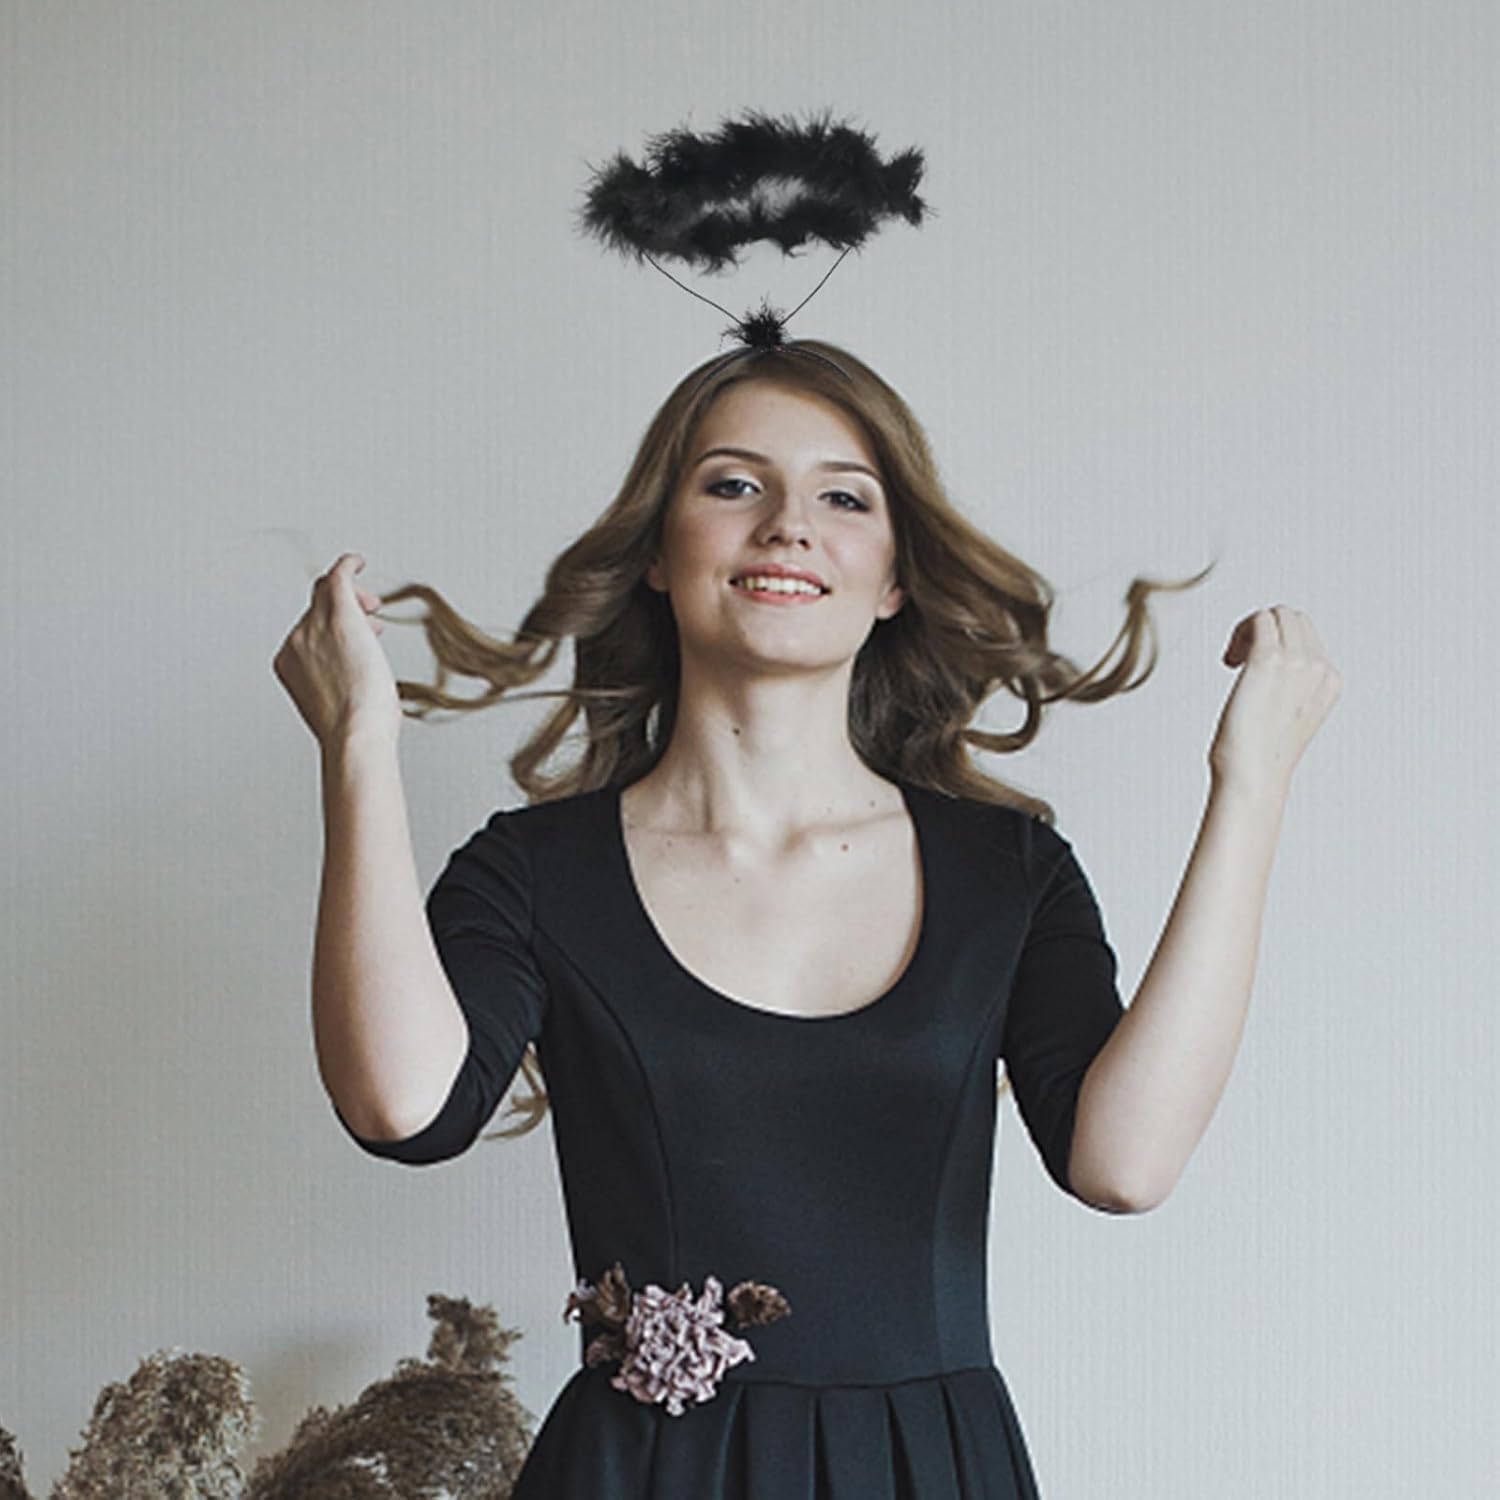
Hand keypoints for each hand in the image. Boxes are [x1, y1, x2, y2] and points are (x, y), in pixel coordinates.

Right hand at [272, 552, 400, 746]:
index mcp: (288, 663)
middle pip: (317, 607)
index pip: (308, 629)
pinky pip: (338, 577)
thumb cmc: (354, 729)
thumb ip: (338, 679)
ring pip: (329, 593)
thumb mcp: (338, 703)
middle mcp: (296, 640)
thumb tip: (356, 670)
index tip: (359, 633)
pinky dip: (348, 565)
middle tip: (371, 613)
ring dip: (353, 595)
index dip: (332, 627)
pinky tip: (358, 561)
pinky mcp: (340, 615)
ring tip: (373, 605)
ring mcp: (315, 627)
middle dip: (345, 607)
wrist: (355, 733)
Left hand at [1208, 605, 1341, 794]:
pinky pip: (1256, 620)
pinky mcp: (1267, 661)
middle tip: (1239, 661)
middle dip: (1262, 631)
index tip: (1253, 670)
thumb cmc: (1262, 756)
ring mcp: (1297, 661)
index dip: (1276, 643)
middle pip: (1292, 617)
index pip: (1307, 635)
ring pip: (1275, 614)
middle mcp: (1319, 667)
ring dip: (1248, 630)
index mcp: (1330, 680)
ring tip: (1234, 660)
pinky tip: (1229, 663)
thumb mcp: (1290, 714)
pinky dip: (1238, 634)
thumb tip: (1272, 668)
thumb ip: (1292, 685)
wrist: (1253, 778)